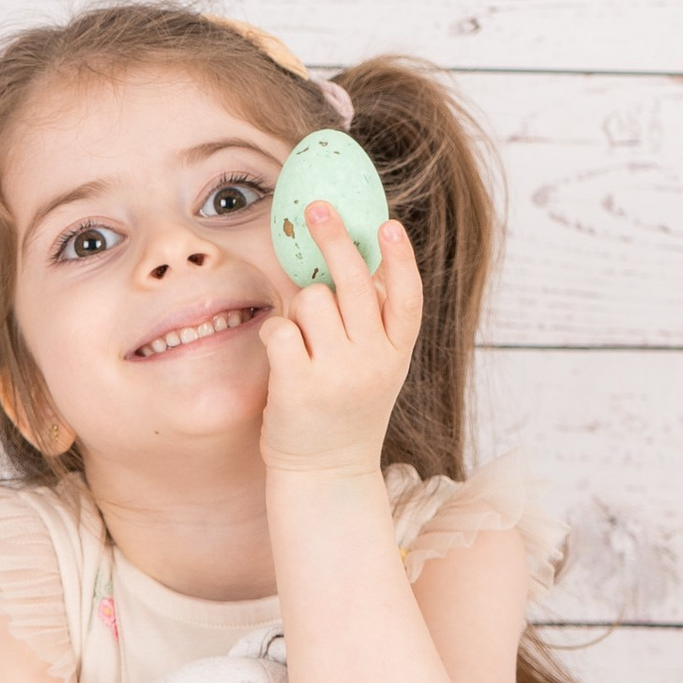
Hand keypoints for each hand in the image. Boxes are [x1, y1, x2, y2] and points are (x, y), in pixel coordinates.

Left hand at [259, 209, 422, 480]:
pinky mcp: (299, 385)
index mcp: (396, 354)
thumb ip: (374, 324)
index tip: (389, 224)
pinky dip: (276, 332)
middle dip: (334, 238)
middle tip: (316, 208)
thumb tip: (362, 259)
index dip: (400, 258)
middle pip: (354, 283)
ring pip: (311, 299)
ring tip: (303, 341)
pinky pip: (280, 328)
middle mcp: (373, 361)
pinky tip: (283, 356)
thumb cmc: (344, 412)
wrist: (326, 474)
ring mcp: (337, 373)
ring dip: (299, 308)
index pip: (406, 298)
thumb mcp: (377, 370)